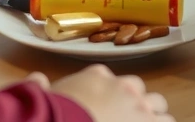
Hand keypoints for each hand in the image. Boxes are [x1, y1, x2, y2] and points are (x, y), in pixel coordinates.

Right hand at [49, 65, 172, 120]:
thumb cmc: (54, 111)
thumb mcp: (42, 95)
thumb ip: (40, 84)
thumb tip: (36, 79)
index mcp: (96, 76)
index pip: (113, 81)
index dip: (112, 96)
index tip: (106, 108)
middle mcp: (121, 86)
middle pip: (139, 90)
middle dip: (137, 104)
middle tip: (129, 120)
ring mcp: (138, 106)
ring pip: (158, 106)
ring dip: (154, 116)